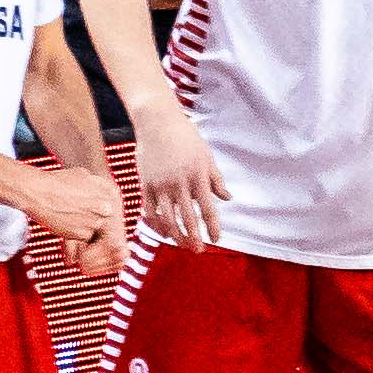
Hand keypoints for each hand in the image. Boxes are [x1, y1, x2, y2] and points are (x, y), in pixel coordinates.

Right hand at [11, 157, 123, 273]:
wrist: (38, 192)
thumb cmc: (57, 182)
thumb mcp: (83, 174)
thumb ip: (96, 184)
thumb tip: (104, 188)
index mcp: (107, 193)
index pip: (110, 206)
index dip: (97, 207)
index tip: (88, 206)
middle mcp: (103, 209)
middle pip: (103, 218)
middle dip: (92, 216)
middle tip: (76, 210)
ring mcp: (93, 222)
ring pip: (93, 228)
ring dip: (84, 225)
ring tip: (68, 214)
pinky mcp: (81, 234)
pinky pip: (83, 237)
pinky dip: (75, 232)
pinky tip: (64, 221)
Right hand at [132, 107, 226, 248]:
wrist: (157, 121)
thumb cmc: (186, 137)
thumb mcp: (206, 156)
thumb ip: (216, 180)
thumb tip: (227, 199)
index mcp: (197, 176)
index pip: (208, 209)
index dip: (213, 227)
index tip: (217, 239)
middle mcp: (179, 183)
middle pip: (187, 219)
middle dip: (194, 238)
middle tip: (199, 250)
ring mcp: (160, 185)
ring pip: (167, 219)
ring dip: (176, 236)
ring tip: (182, 245)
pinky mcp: (145, 184)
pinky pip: (150, 211)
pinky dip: (156, 224)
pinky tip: (163, 231)